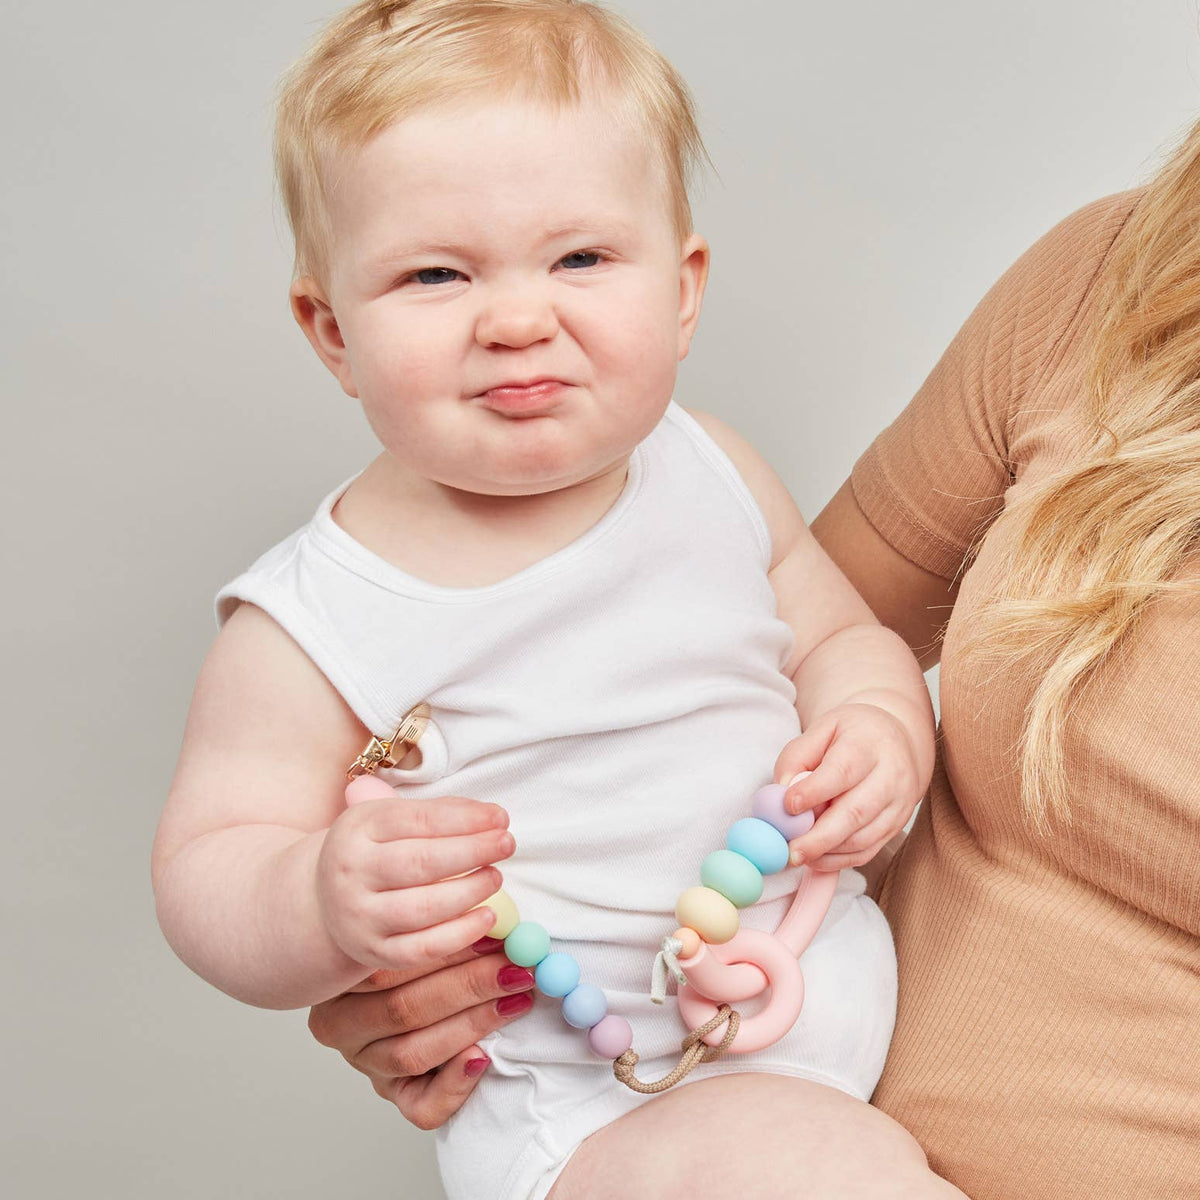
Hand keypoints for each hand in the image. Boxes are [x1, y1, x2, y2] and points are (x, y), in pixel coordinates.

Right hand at [308, 938, 534, 1129]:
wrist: (411, 986)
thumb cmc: (411, 951)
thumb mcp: (410, 931)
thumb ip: (439, 926)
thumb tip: (492, 917)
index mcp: (339, 977)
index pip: (389, 966)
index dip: (447, 950)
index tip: (493, 936)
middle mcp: (341, 1023)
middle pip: (404, 1008)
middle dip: (469, 986)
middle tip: (514, 969)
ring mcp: (365, 1063)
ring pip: (414, 1052)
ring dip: (473, 1024)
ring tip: (513, 1001)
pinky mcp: (392, 1095)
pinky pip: (421, 1104)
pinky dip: (454, 1084)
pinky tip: (482, 1058)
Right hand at [316, 795, 515, 970]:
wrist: (324, 900)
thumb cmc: (374, 852)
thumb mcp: (389, 819)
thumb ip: (437, 813)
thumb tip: (491, 817)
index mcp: (358, 828)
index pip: (419, 820)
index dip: (465, 818)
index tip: (500, 818)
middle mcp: (352, 872)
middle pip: (421, 863)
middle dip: (472, 851)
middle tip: (506, 844)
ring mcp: (360, 916)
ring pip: (424, 908)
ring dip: (470, 891)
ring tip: (495, 876)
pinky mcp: (374, 952)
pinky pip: (422, 949)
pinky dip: (460, 934)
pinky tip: (487, 916)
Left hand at [774, 702, 923, 871]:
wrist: (898, 742)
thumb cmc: (852, 735)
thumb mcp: (822, 729)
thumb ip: (797, 757)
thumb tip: (782, 793)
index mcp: (868, 744)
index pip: (842, 771)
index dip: (814, 792)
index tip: (787, 806)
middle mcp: (890, 775)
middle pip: (855, 812)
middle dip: (819, 837)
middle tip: (790, 851)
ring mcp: (898, 803)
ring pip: (863, 838)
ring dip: (827, 853)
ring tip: (798, 856)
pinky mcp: (897, 825)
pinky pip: (868, 851)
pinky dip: (839, 860)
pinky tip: (817, 858)